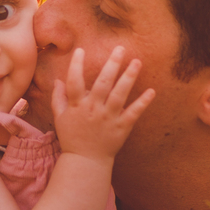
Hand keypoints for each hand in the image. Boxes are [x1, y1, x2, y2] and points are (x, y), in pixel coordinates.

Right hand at [52, 46, 154, 161]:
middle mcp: (93, 109)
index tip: (80, 50)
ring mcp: (108, 118)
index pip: (74, 82)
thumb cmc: (72, 137)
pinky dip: (143, 103)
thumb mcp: (60, 117)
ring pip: (119, 95)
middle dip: (111, 65)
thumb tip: (58, 80)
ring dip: (129, 78)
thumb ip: (58, 97)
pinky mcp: (122, 127)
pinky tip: (152, 91)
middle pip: (102, 83)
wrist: (86, 161)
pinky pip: (133, 113)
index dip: (76, 66)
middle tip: (120, 48)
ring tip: (137, 62)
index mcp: (77, 106)